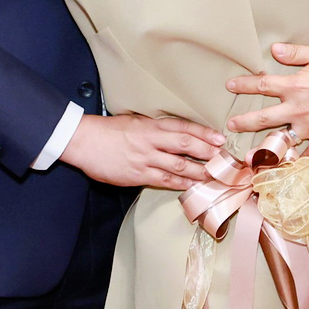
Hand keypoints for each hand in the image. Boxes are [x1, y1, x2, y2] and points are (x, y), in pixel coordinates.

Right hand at [61, 113, 224, 188]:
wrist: (84, 141)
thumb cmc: (108, 131)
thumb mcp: (134, 122)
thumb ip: (155, 128)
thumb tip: (175, 134)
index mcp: (151, 125)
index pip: (184, 128)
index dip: (204, 133)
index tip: (219, 139)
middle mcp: (151, 140)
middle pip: (186, 145)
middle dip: (208, 152)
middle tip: (224, 159)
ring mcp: (145, 158)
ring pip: (179, 165)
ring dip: (199, 171)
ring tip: (214, 175)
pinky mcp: (138, 175)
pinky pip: (164, 180)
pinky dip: (180, 183)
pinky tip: (191, 186)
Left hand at [224, 44, 308, 154]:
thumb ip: (295, 53)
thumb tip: (274, 49)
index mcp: (294, 86)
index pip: (262, 85)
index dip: (244, 85)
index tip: (230, 86)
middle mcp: (297, 109)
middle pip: (264, 118)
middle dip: (245, 122)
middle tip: (231, 125)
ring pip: (283, 140)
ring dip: (266, 148)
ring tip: (252, 157)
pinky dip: (301, 163)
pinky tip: (290, 170)